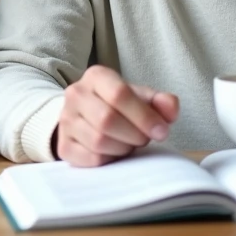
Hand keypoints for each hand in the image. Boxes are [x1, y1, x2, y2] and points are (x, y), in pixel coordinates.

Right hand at [55, 65, 178, 167]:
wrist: (86, 117)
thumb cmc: (119, 106)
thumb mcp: (141, 98)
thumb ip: (161, 101)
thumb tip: (171, 108)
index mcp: (96, 76)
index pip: (119, 94)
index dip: (143, 116)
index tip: (161, 131)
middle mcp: (75, 94)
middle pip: (107, 120)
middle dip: (134, 134)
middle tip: (144, 138)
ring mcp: (66, 120)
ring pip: (98, 141)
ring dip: (123, 148)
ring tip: (129, 143)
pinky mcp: (64, 145)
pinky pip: (91, 159)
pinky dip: (110, 160)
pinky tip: (114, 153)